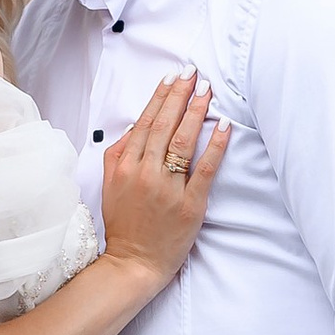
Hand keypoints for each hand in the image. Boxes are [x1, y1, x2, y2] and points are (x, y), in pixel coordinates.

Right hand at [98, 71, 229, 288]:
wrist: (134, 262)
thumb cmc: (124, 224)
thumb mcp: (110, 185)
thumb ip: (119, 154)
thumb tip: (137, 125)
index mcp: (125, 166)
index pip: (145, 122)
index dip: (160, 96)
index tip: (173, 77)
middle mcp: (145, 173)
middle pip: (164, 125)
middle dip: (180, 94)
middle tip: (194, 72)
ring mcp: (168, 189)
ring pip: (183, 141)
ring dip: (196, 111)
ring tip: (207, 90)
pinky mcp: (189, 205)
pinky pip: (205, 169)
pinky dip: (215, 145)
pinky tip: (224, 125)